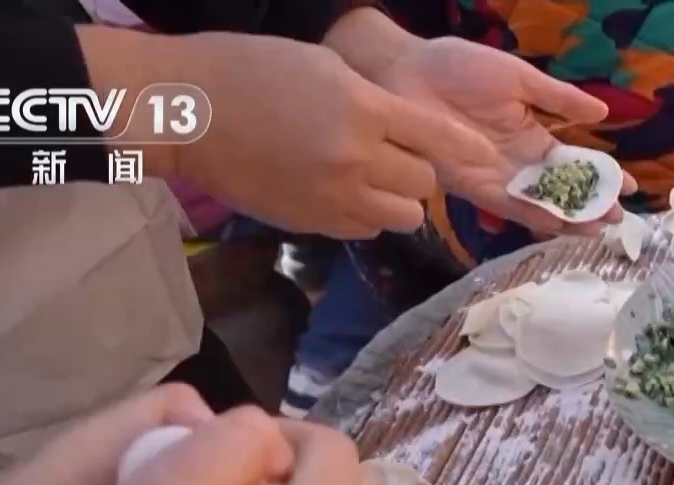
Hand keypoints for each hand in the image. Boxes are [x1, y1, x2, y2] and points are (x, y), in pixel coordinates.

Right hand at [135, 30, 486, 237]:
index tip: (486, 157)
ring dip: (396, 198)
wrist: (187, 113)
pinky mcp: (311, 224)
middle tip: (395, 155)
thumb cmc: (250, 71)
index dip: (467, 149)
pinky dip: (365, 214)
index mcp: (363, 110)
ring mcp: (333, 197)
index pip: (439, 138)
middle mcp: (356, 159)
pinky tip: (342, 192)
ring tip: (370, 178)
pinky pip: (365, 229)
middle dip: (416, 170)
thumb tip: (406, 131)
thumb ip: (373, 102)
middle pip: (424, 184)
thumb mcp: (325, 67)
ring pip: (401, 216)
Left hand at [370, 37, 634, 236]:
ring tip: (596, 230)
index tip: (629, 187)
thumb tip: (602, 115)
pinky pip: (507, 205)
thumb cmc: (460, 67)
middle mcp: (517, 162)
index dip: (601, 175)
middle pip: (561, 190)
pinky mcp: (472, 185)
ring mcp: (496, 176)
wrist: (407, 73)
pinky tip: (557, 224)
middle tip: (618, 219)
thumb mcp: (519, 78)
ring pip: (539, 204)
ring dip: (567, 218)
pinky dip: (532, 216)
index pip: (574, 162)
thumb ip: (558, 99)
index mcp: (531, 134)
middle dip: (590, 205)